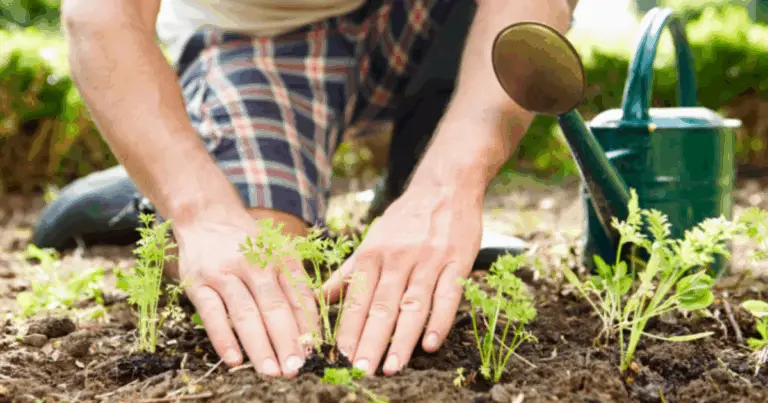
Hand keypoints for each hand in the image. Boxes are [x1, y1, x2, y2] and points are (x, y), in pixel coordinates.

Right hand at [174, 212, 318, 376]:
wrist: (207, 216)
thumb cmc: (249, 243)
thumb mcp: (277, 253)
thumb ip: (292, 285)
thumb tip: (310, 329)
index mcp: (280, 258)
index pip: (299, 295)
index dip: (308, 326)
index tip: (314, 353)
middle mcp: (254, 264)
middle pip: (274, 308)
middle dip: (287, 341)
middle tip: (295, 368)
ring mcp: (225, 273)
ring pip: (245, 313)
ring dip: (260, 346)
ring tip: (271, 371)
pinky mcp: (198, 283)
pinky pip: (212, 314)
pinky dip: (223, 338)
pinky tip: (234, 360)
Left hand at [322, 185, 482, 374]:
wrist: (445, 186)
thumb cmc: (405, 219)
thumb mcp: (372, 241)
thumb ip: (348, 273)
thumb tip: (318, 298)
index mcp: (373, 255)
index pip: (357, 299)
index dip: (348, 330)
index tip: (339, 358)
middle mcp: (397, 258)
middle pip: (381, 306)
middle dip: (370, 341)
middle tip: (361, 370)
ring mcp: (428, 261)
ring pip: (413, 304)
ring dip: (402, 339)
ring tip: (392, 367)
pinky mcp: (456, 262)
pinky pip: (448, 295)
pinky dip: (439, 321)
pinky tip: (431, 344)